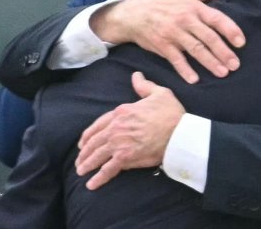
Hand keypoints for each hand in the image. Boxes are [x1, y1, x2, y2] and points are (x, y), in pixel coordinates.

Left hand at [75, 72, 185, 189]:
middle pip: (95, 141)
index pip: (99, 124)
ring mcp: (119, 144)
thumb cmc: (171, 113)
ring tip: (81, 170)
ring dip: (87, 163)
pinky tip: (91, 184)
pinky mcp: (126, 158)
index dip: (88, 134)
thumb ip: (144, 86)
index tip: (83, 141)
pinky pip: (108, 169)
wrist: (179, 132)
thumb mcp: (159, 93)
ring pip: (97, 155)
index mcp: (122, 112)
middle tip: (80, 159)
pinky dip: (98, 178)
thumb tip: (136, 76)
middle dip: (85, 151)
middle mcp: (116, 128)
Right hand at [91, 0, 244, 82]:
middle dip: (223, 52)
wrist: (134, 14)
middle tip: (236, 65)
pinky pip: (176, 59)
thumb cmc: (164, 3)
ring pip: (195, 49)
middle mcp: (185, 20)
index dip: (230, 30)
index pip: (216, 18)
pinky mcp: (162, 46)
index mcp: (194, 7)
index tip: (241, 42)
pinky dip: (184, 70)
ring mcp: (173, 33)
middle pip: (208, 37)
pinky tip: (194, 80)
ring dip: (210, 62)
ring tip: (223, 73)